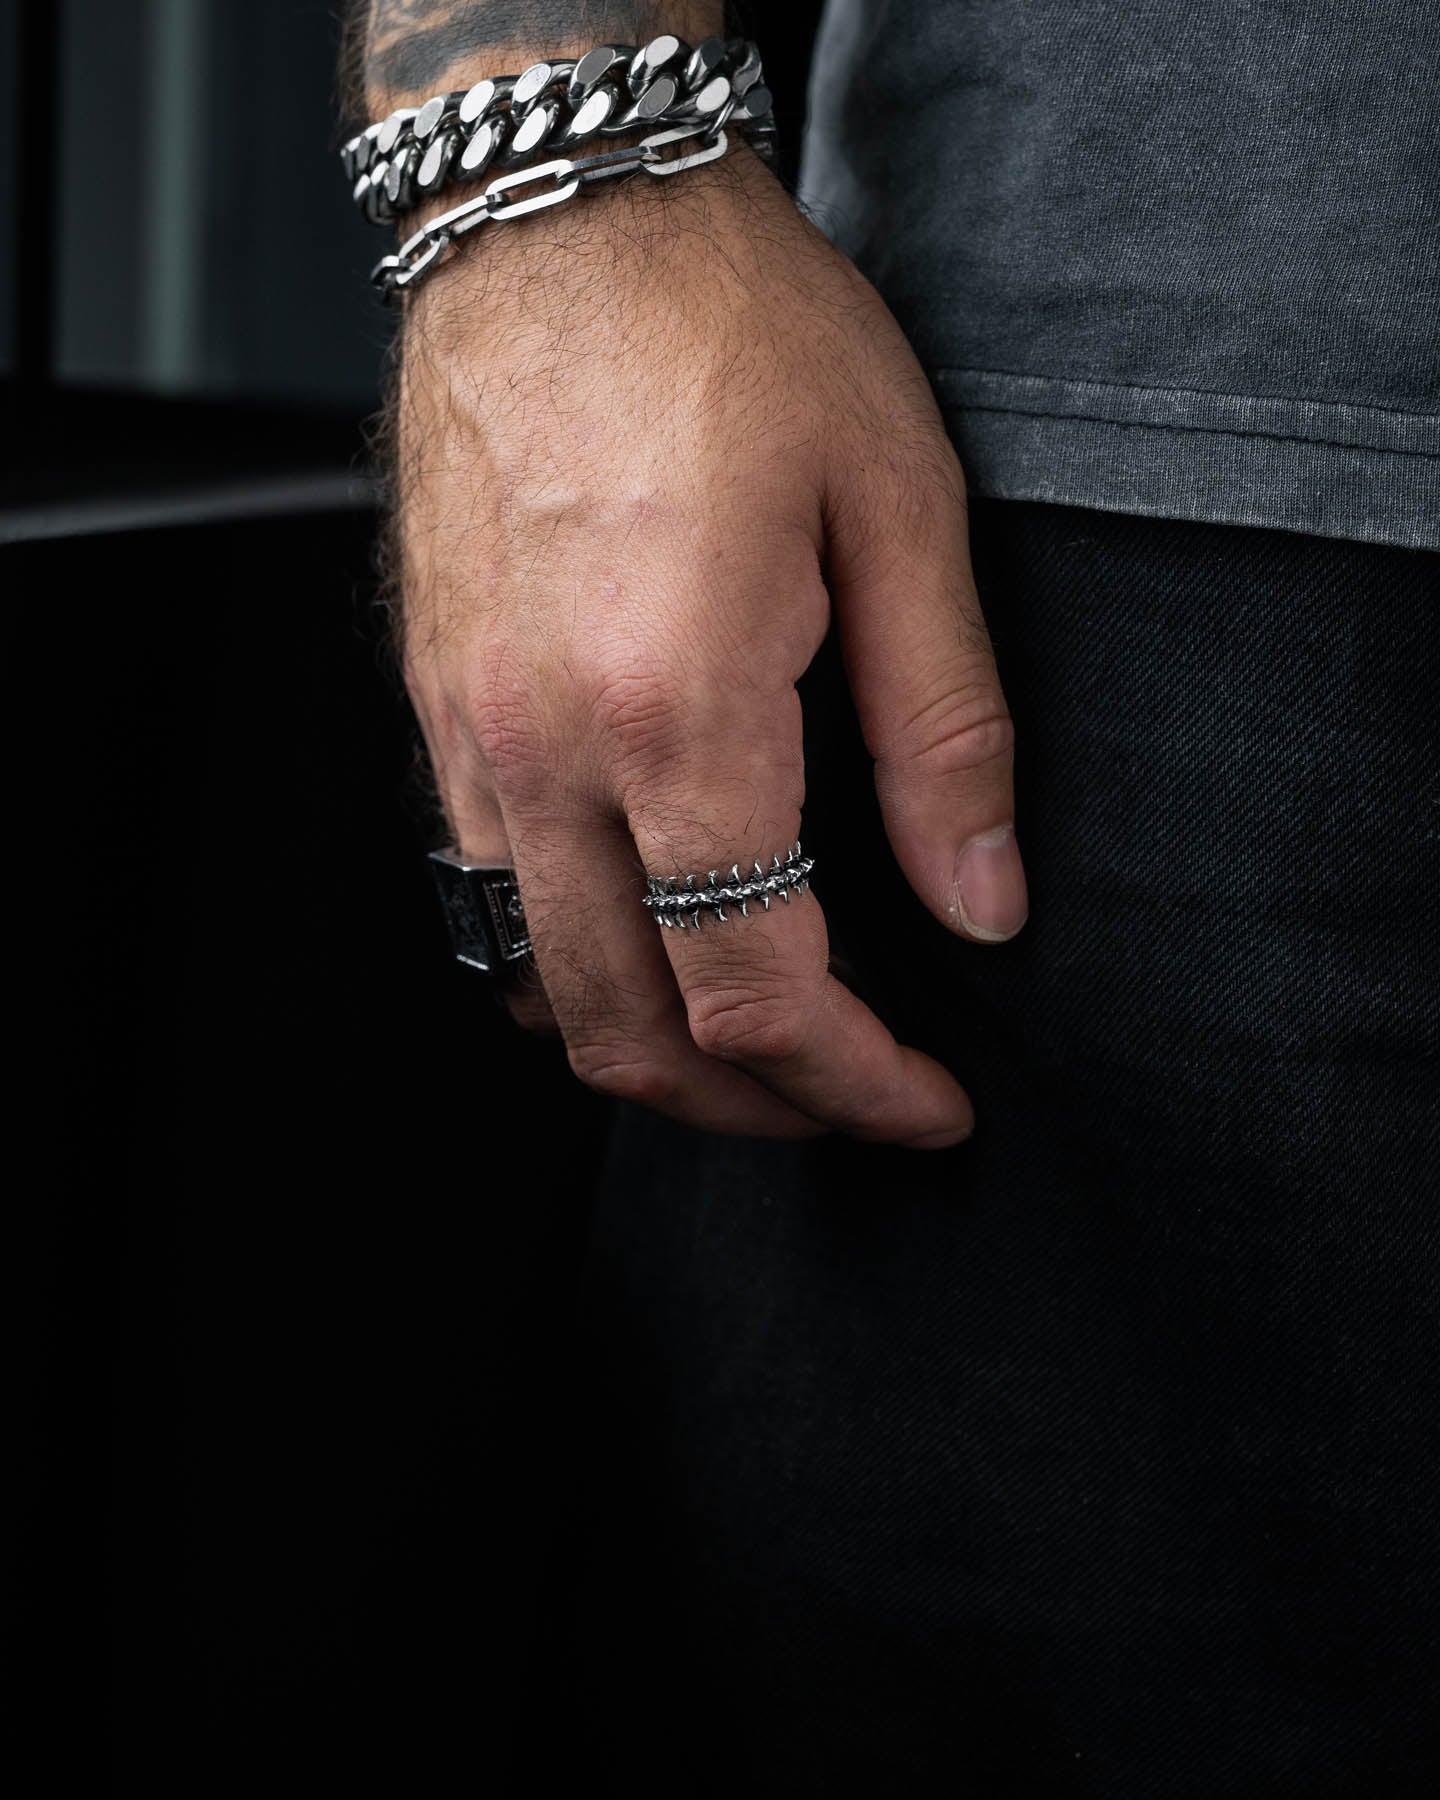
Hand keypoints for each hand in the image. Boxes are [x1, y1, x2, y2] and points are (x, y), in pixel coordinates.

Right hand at [395, 145, 1026, 1144]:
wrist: (561, 220)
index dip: (856, 1083)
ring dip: (657, 1051)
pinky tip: (651, 931)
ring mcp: (474, 737)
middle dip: (757, 1107)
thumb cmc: (728, 327)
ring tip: (759, 1043)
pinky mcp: (442, 710)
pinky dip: (578, 962)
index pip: (760, 987)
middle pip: (632, 1029)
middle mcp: (549, 748)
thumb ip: (946, 732)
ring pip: (545, 986)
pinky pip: (490, 897)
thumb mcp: (901, 507)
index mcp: (679, 707)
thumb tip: (982, 898)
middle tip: (853, 1099)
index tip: (925, 1105)